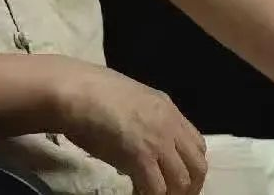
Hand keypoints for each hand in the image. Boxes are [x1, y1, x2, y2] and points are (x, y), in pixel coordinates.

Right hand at [45, 56, 206, 194]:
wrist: (75, 90)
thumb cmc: (92, 92)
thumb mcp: (130, 100)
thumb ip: (145, 120)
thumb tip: (143, 144)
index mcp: (167, 107)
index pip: (197, 144)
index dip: (190, 167)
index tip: (176, 179)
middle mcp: (169, 123)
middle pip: (198, 165)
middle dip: (188, 187)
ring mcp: (158, 140)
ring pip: (182, 181)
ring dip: (169, 193)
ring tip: (152, 194)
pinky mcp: (141, 156)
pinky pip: (157, 189)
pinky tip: (136, 194)